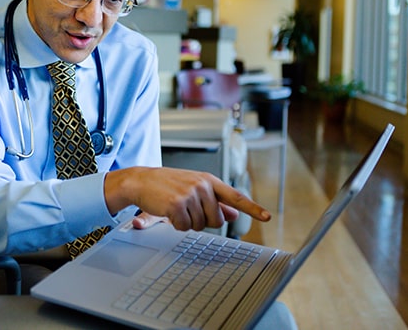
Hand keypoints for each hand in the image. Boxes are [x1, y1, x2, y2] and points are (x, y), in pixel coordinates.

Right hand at [104, 166, 270, 231]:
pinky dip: (176, 224)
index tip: (266, 217)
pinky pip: (185, 227)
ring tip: (175, 207)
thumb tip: (233, 213)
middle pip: (217, 220)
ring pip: (200, 225)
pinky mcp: (177, 204)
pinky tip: (168, 212)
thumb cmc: (166, 185)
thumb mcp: (193, 189)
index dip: (252, 209)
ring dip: (187, 223)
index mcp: (209, 181)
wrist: (140, 180)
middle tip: (187, 209)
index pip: (236, 196)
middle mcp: (203, 186)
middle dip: (203, 221)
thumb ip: (215, 201)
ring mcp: (190, 194)